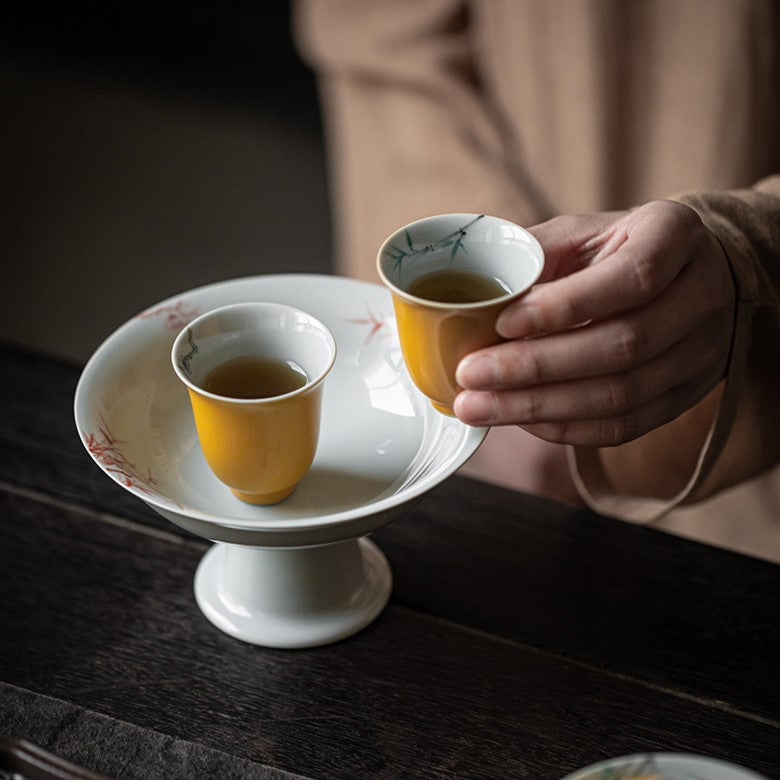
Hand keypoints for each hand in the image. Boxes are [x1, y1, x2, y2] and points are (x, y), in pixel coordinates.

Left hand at [453, 200, 735, 445]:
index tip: (502, 322)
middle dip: (535, 367)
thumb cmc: (615, 249)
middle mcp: (701, 297)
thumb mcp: (579, 233)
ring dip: (538, 406)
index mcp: (674, 237)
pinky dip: (563, 427)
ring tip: (476, 407)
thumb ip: (535, 257)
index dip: (564, 306)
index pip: (630, 278)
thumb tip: (478, 303)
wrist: (687, 277)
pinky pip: (622, 427)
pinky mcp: (682, 398)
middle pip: (623, 345)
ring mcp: (698, 355)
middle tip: (469, 376)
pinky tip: (518, 419)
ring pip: (621, 395)